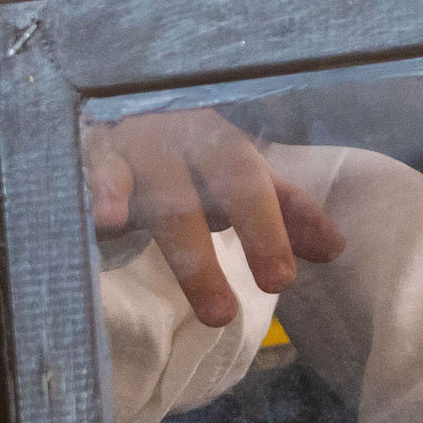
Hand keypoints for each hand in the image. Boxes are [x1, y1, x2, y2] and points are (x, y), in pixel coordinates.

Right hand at [84, 110, 345, 327]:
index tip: (281, 279)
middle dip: (242, 235)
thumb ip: (281, 210)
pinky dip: (100, 194)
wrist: (105, 113)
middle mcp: (181, 135)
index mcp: (218, 138)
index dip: (269, 226)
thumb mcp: (229, 179)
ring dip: (187, 251)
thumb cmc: (177, 155)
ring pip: (165, 195)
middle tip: (248, 302)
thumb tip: (335, 248)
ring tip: (213, 309)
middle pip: (219, 180)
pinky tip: (103, 222)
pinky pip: (95, 172)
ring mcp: (133, 143)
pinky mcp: (87, 154)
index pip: (252, 178)